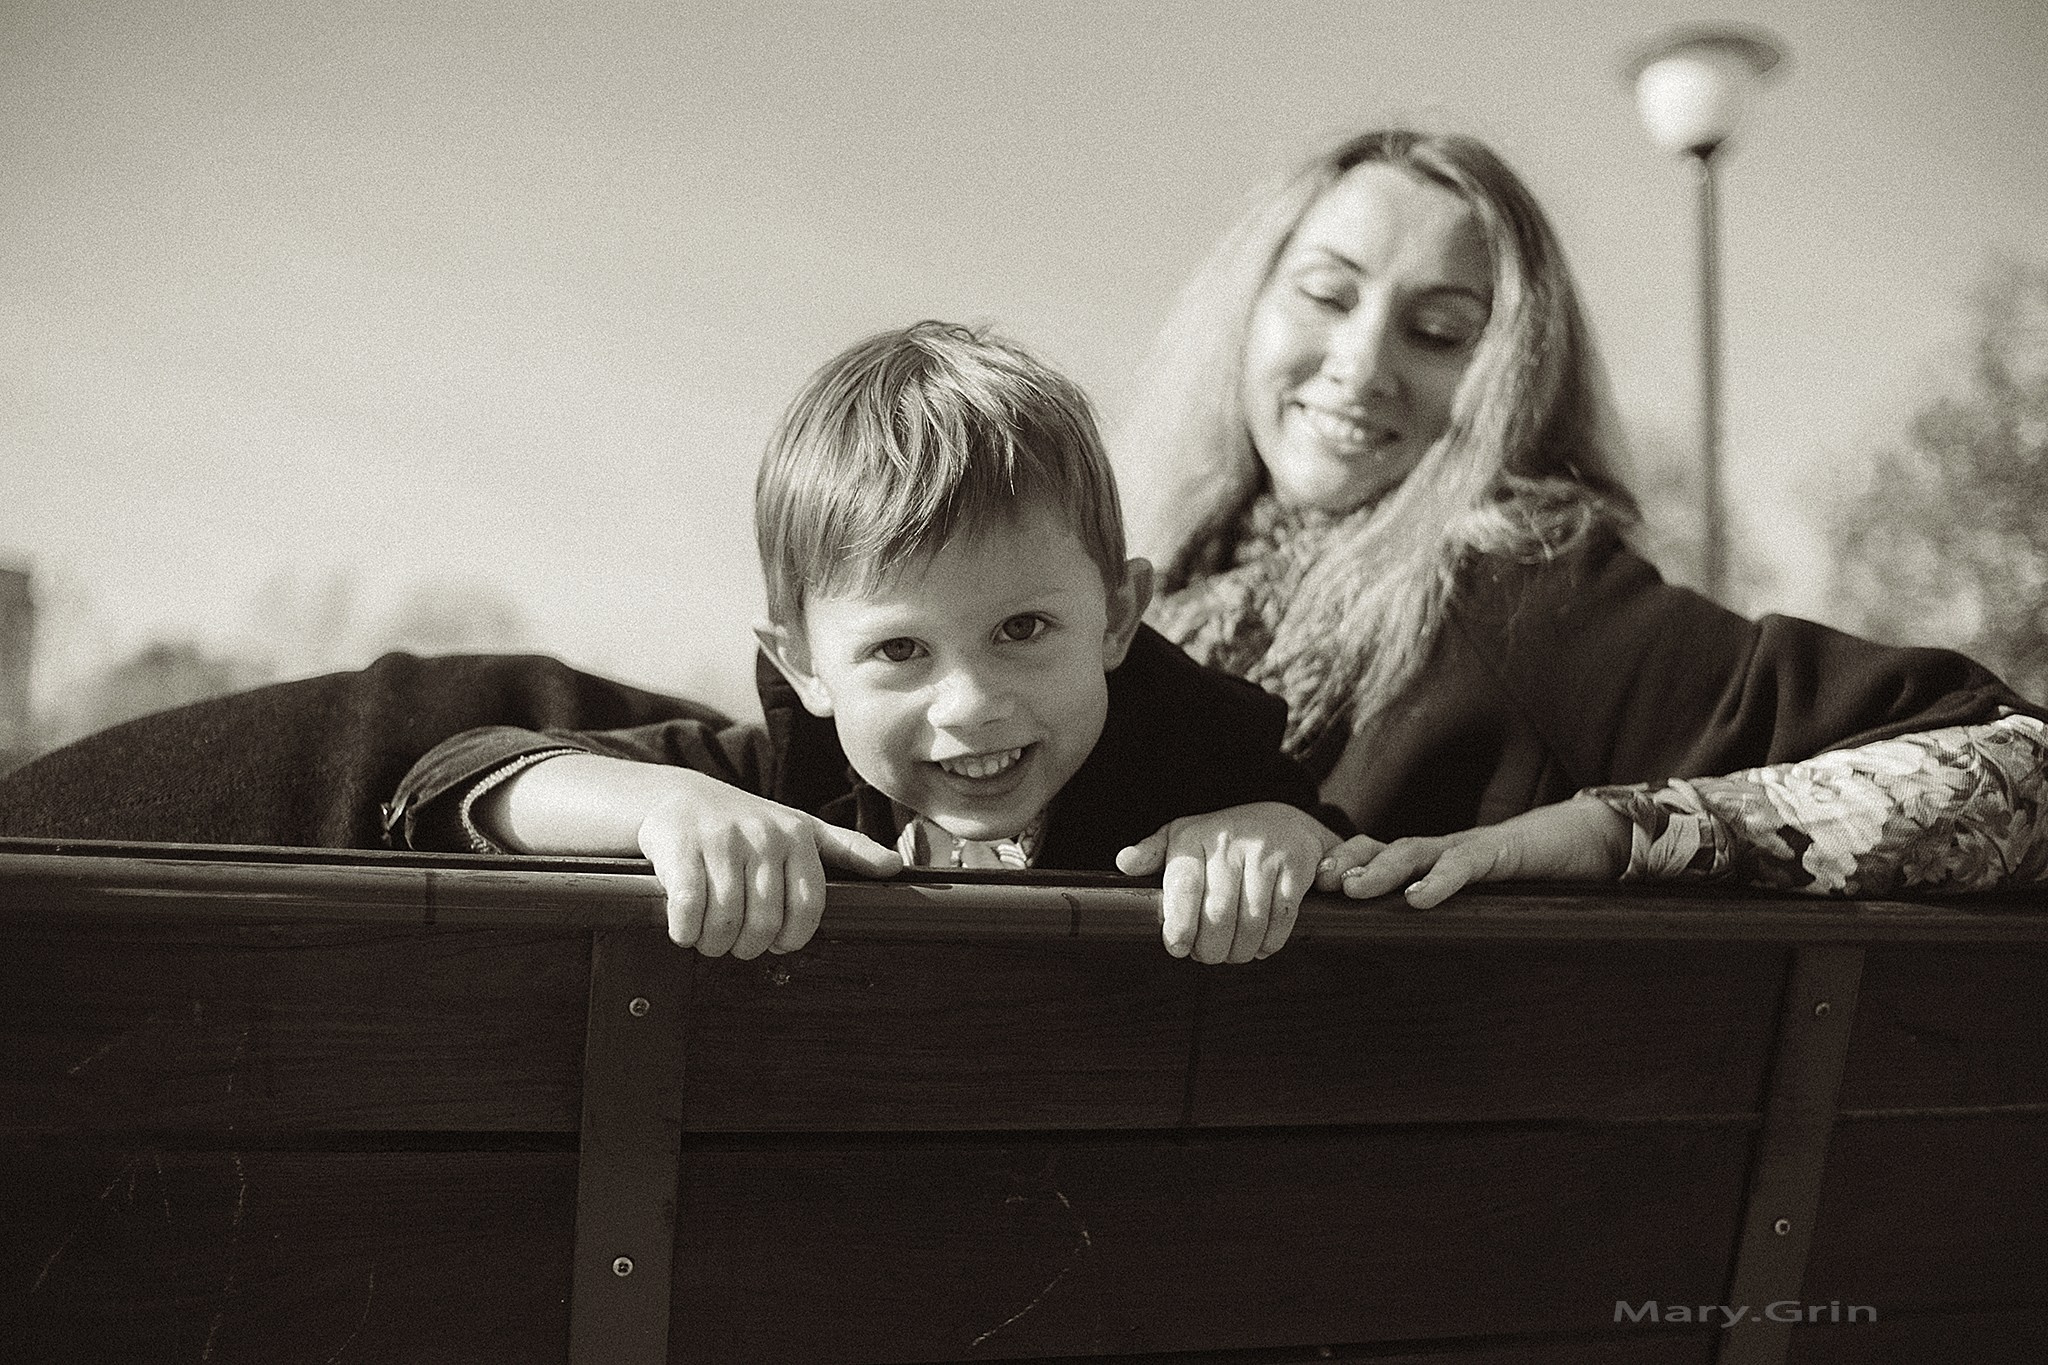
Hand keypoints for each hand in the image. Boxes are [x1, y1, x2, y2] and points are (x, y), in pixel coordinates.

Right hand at [637, 775, 902, 957]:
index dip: (791, 937)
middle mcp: (763, 834)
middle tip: (736, 944)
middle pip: (764, 921)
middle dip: (748, 946)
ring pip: (726, 920)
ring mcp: (721, 839)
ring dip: (714, 943)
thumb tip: (894, 866)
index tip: (777, 943)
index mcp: (798, 835)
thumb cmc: (746, 823)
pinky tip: (684, 930)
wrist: (677, 798)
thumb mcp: (801, 829)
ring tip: (710, 938)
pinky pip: (688, 908)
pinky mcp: (680, 846)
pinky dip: (685, 931)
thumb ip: (848, 850)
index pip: (808, 906)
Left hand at [1116, 803, 1341, 963]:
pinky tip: (1262, 946)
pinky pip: (1282, 916)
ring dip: (1241, 949)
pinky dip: (1271, 941)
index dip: (1180, 924)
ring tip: (1234, 954)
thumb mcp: (1183, 837)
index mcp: (1195, 837)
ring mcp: (1265, 853)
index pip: (1184, 886)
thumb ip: (1153, 853)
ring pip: (1251, 920)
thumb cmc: (1223, 838)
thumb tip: (1124, 863)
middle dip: (1212, 947)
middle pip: (1218, 912)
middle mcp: (1230, 843)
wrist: (1284, 820)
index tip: (1179, 948)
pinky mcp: (1297, 865)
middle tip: (1209, 956)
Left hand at [1313, 796, 1630, 908]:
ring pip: (1414, 850)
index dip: (1341, 868)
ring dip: (1380, 868)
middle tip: (1314, 884)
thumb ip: (1444, 919)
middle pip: (1381, 848)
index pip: (1374, 858)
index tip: (1305, 890)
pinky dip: (1441, 878)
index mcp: (1430, 861)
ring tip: (1352, 888)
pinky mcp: (1503, 852)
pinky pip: (1466, 862)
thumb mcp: (1475, 900)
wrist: (1584, 839)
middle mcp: (1441, 850)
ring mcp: (1469, 846)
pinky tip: (1419, 897)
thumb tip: (1403, 971)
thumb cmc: (1525, 876)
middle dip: (1345, 863)